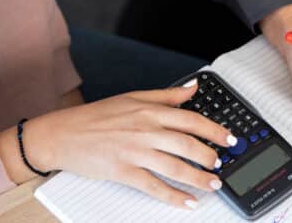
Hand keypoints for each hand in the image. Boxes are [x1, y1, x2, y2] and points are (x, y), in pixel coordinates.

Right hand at [0, 83, 235, 209]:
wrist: (61, 134)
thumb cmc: (96, 116)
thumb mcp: (133, 97)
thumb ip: (166, 95)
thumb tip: (193, 88)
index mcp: (150, 110)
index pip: (191, 119)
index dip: (214, 130)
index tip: (230, 138)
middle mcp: (145, 129)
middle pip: (187, 143)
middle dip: (210, 156)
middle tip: (222, 164)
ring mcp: (134, 152)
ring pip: (175, 166)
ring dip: (198, 177)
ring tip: (213, 184)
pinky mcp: (123, 171)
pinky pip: (154, 186)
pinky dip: (174, 196)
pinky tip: (188, 202)